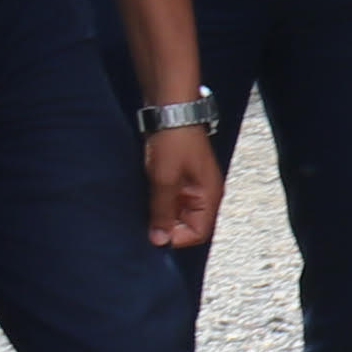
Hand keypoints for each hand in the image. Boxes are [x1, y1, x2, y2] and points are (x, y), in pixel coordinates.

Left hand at [140, 122, 224, 252]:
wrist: (171, 109)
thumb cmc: (173, 141)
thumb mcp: (164, 179)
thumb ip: (162, 212)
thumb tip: (159, 241)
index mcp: (209, 196)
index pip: (198, 234)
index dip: (175, 237)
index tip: (151, 233)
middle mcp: (204, 194)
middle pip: (187, 225)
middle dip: (165, 225)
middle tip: (143, 219)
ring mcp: (191, 185)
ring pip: (175, 212)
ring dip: (159, 212)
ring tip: (142, 204)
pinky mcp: (178, 176)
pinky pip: (169, 198)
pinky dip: (156, 200)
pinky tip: (143, 194)